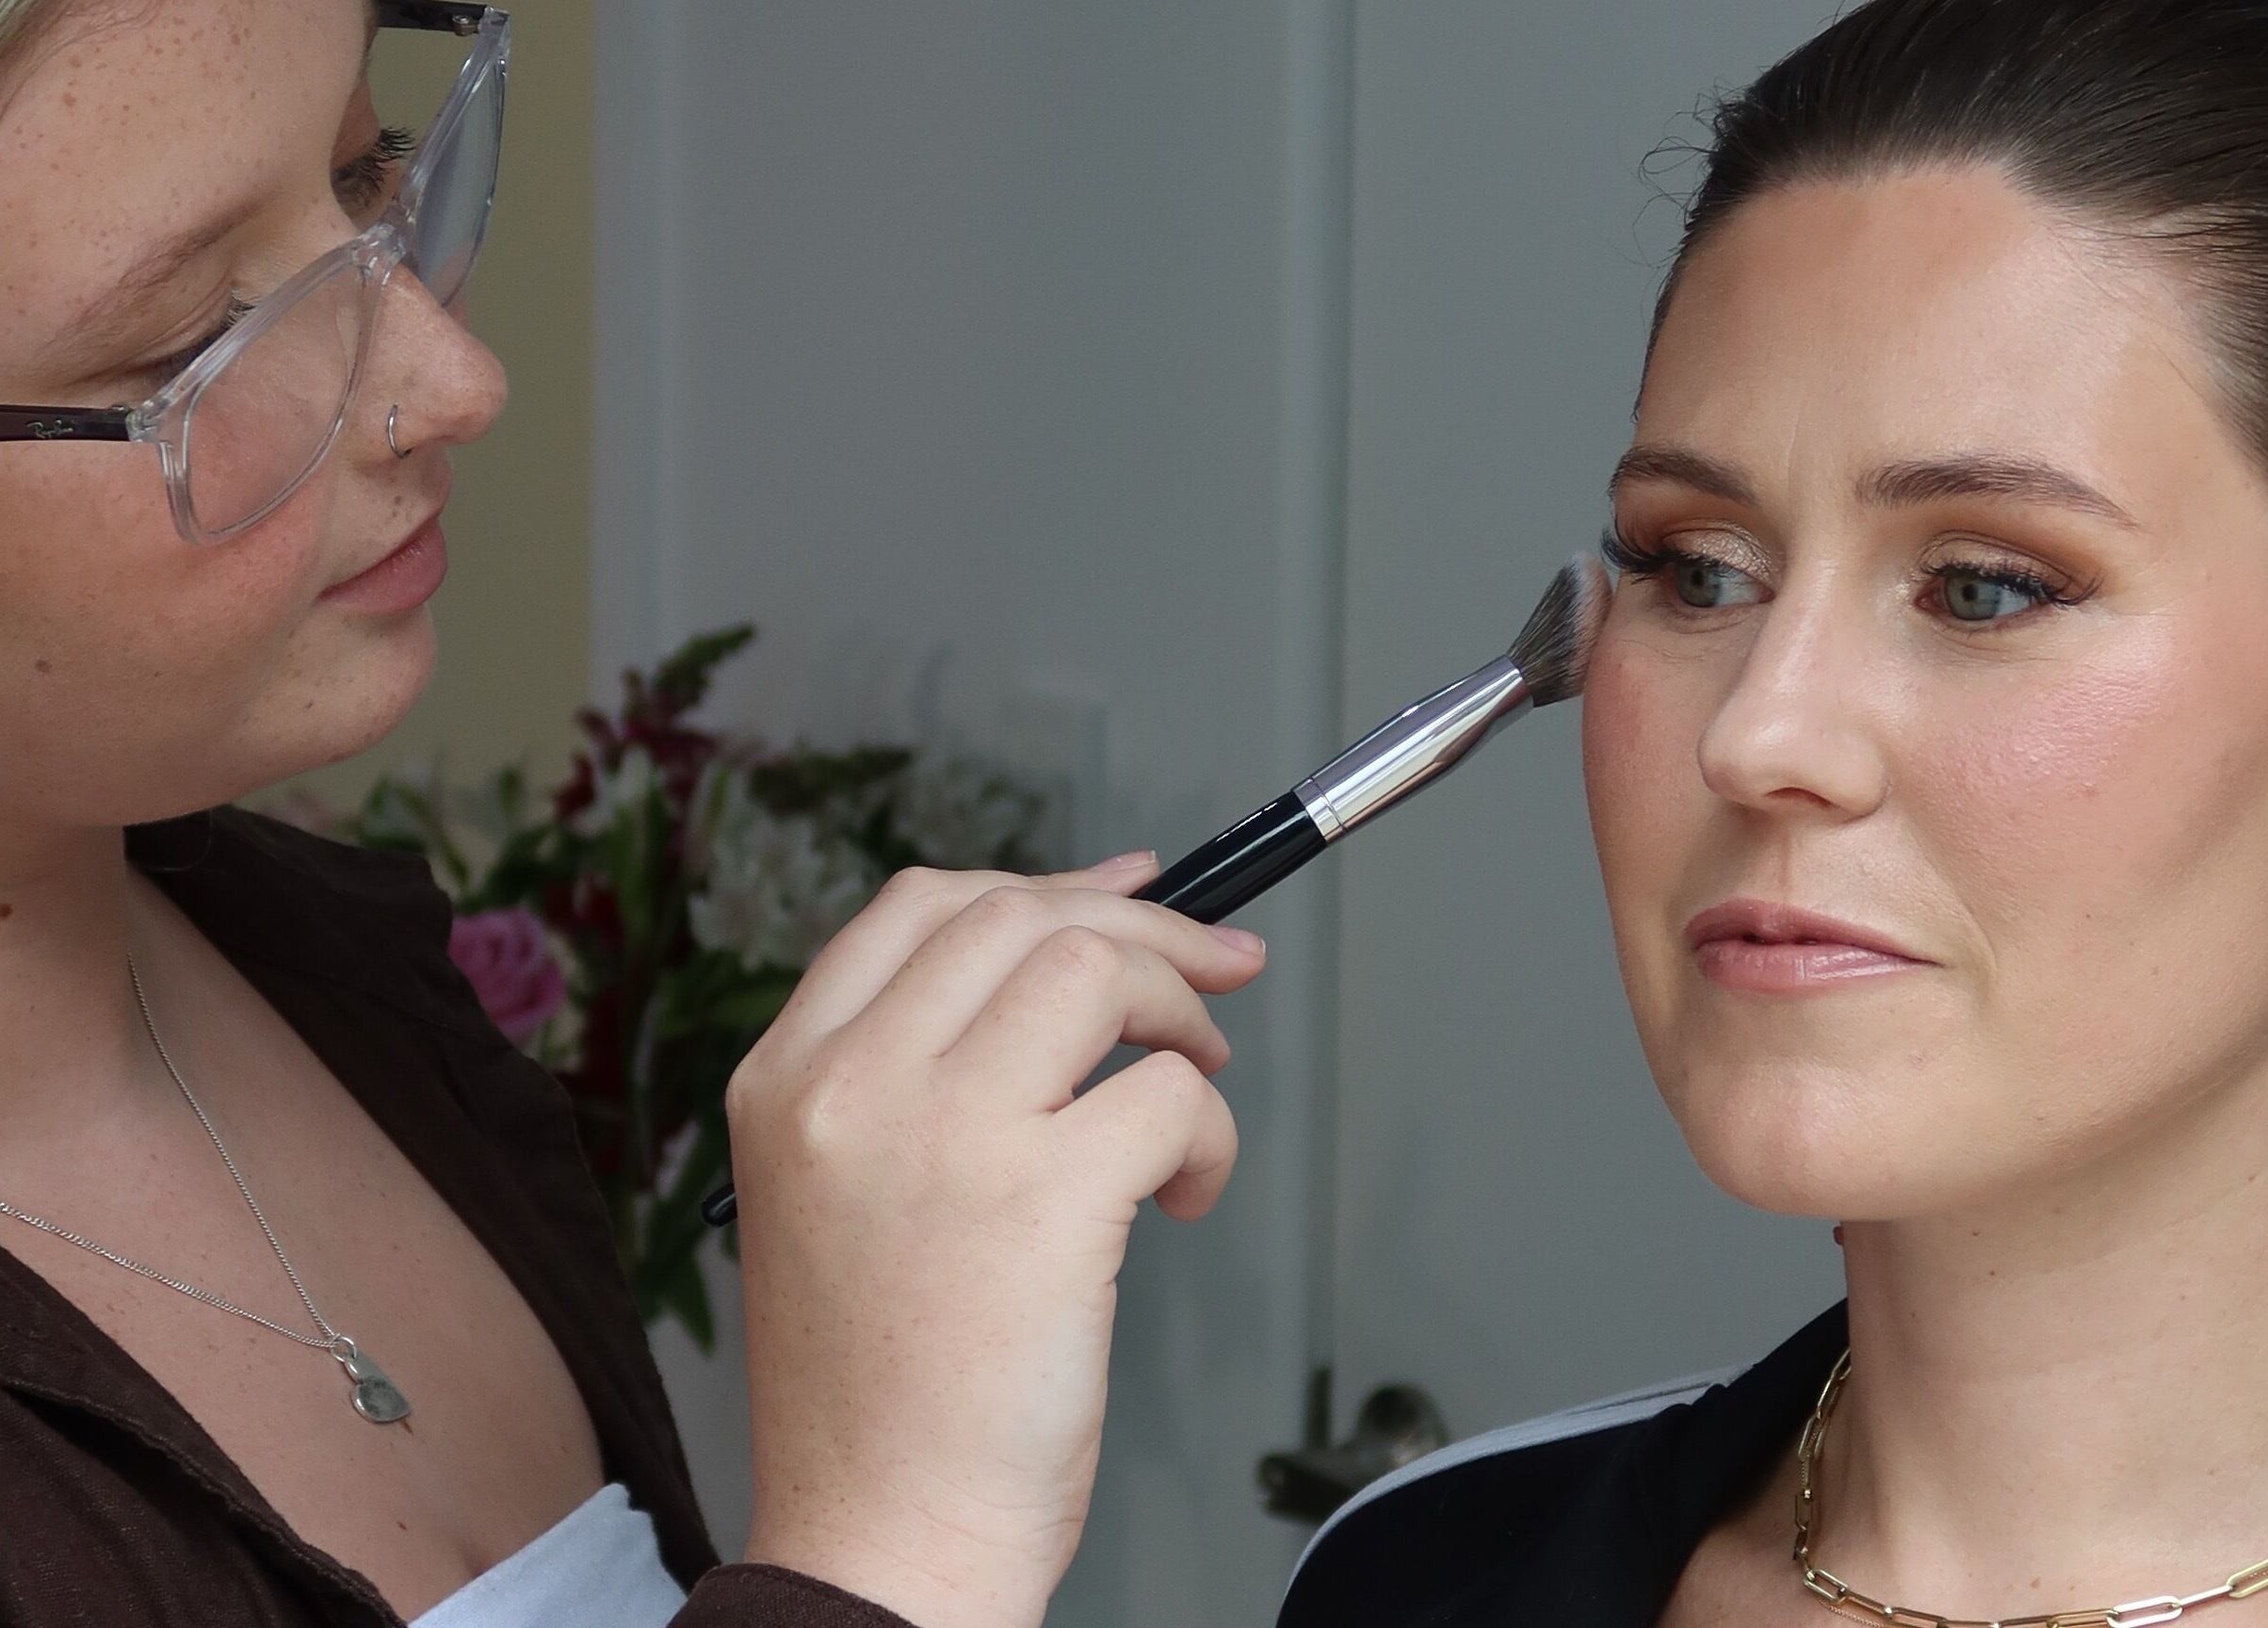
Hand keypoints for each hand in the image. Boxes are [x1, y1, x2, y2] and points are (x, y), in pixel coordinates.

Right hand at [725, 852, 1265, 1627]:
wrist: (880, 1540)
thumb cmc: (882, 1390)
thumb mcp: (839, 1198)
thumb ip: (915, 1081)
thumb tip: (1066, 965)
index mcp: (786, 1081)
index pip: (916, 909)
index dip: (1044, 884)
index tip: (1130, 892)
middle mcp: (848, 1086)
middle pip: (1015, 917)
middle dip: (1143, 927)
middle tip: (1214, 976)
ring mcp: (941, 1134)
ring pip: (1094, 970)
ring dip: (1177, 1012)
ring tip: (1193, 1084)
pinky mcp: (1038, 1200)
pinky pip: (1165, 1095)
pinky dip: (1209, 1133)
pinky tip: (1186, 1196)